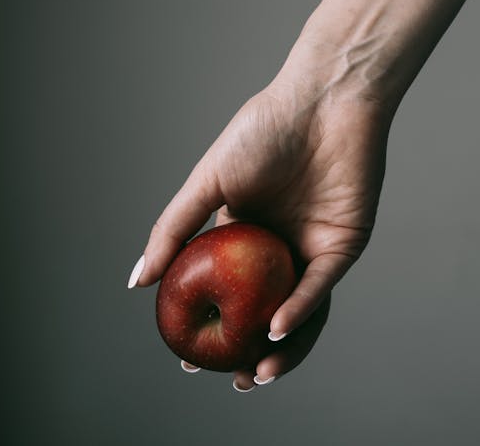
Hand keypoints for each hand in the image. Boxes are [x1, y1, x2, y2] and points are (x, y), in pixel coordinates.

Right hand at [130, 60, 397, 389]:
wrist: (324, 100)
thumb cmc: (265, 129)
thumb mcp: (209, 180)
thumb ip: (174, 228)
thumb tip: (137, 281)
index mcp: (243, 229)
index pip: (223, 290)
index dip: (207, 326)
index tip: (186, 358)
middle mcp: (277, 244)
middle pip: (261, 308)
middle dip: (247, 349)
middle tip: (227, 378)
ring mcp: (311, 246)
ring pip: (296, 309)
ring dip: (280, 345)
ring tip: (256, 373)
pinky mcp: (343, 244)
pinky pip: (321, 286)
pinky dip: (300, 308)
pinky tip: (277, 327)